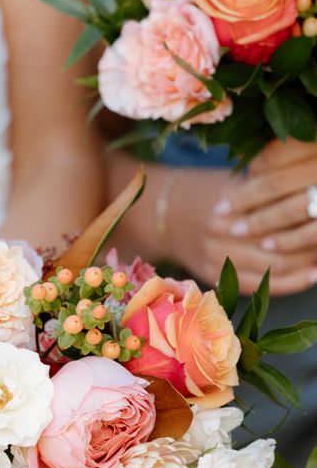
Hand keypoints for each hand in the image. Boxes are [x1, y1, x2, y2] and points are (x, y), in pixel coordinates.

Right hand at [209, 140, 316, 295]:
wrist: (166, 216)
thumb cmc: (212, 193)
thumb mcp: (237, 181)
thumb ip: (269, 189)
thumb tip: (313, 195)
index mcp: (230, 203)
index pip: (281, 213)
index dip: (310, 217)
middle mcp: (220, 232)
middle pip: (280, 243)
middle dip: (312, 243)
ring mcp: (215, 257)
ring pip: (273, 267)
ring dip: (306, 264)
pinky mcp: (214, 276)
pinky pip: (259, 286)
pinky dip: (289, 283)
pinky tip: (311, 275)